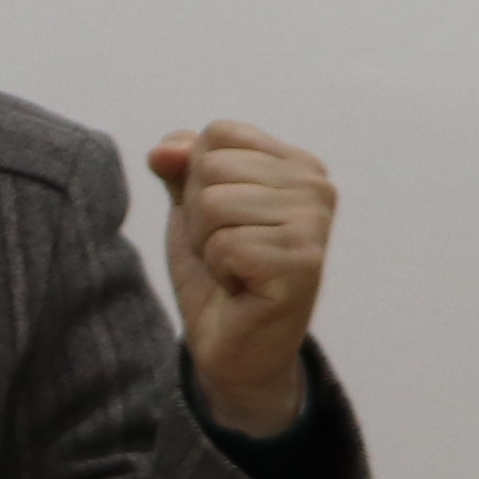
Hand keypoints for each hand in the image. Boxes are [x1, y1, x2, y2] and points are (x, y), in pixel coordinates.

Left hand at [148, 120, 334, 440]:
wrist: (232, 344)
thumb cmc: (217, 270)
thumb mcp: (191, 205)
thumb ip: (179, 165)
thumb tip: (163, 152)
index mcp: (297, 163)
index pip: (217, 133)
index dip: (196, 179)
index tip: (223, 219)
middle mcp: (316, 187)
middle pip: (211, 167)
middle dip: (199, 215)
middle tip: (228, 251)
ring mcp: (314, 225)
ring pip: (214, 204)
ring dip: (208, 244)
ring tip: (235, 269)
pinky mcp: (303, 264)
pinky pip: (225, 244)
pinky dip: (220, 270)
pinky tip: (243, 288)